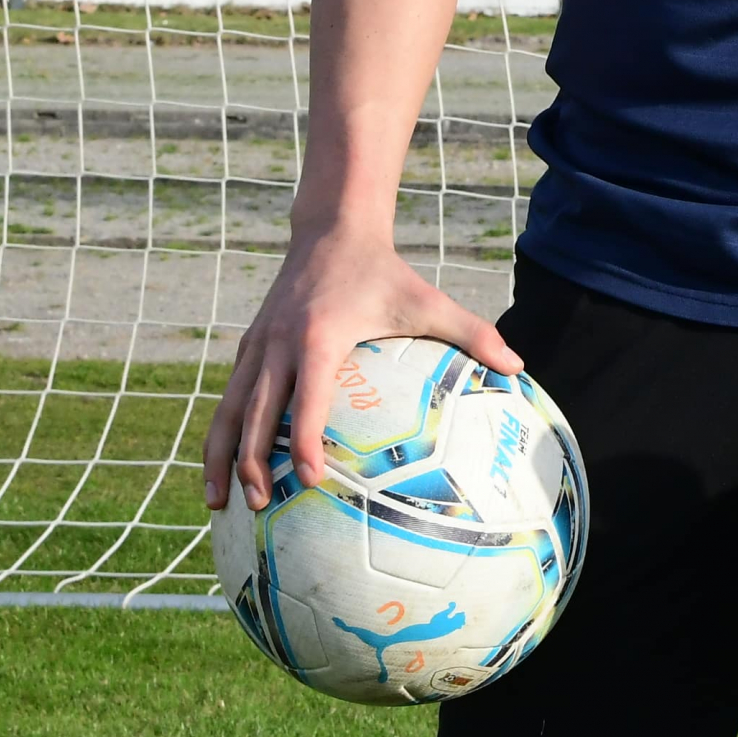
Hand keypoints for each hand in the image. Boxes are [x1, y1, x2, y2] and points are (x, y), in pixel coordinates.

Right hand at [200, 226, 521, 510]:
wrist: (332, 229)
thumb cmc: (385, 273)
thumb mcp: (428, 300)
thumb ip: (474, 332)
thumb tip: (518, 367)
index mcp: (319, 336)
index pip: (309, 397)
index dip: (305, 441)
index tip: (310, 482)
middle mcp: (278, 342)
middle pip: (257, 412)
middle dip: (252, 463)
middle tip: (261, 507)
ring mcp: (257, 345)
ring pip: (231, 408)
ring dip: (222, 457)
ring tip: (219, 504)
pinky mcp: (248, 346)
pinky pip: (231, 397)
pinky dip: (222, 435)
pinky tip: (223, 469)